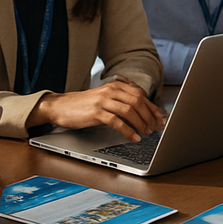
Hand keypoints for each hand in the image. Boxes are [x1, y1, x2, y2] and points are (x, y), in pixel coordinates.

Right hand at [33, 81, 166, 141]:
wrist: (61, 106)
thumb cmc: (84, 105)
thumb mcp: (105, 98)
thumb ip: (121, 101)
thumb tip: (143, 112)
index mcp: (115, 86)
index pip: (140, 94)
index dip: (152, 107)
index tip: (161, 118)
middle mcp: (111, 90)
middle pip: (137, 101)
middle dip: (150, 115)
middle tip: (156, 127)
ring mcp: (103, 100)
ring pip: (129, 110)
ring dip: (141, 123)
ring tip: (146, 132)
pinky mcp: (96, 112)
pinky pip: (117, 122)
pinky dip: (128, 131)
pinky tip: (133, 137)